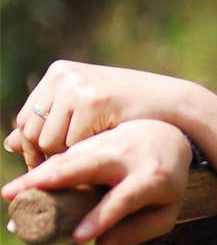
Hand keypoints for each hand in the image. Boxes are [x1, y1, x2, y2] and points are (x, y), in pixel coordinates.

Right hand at [2, 120, 191, 244]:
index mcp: (152, 178)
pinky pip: (66, 152)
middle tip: (20, 198)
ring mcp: (109, 143)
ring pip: (71, 157)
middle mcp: (128, 157)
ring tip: (11, 192)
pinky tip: (24, 181)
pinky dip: (44, 166)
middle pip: (88, 166)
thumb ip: (136, 231)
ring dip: (39, 173)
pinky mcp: (94, 138)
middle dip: (53, 181)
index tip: (78, 238)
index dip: (102, 218)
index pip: (123, 199)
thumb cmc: (166, 184)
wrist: (170, 137)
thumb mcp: (164, 212)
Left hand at [5, 60, 188, 169]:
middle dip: (46, 156)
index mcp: (59, 74)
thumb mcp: (87, 113)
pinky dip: (84, 154)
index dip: (35, 148)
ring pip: (49, 140)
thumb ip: (52, 123)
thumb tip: (10, 143)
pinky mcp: (91, 100)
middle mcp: (63, 76)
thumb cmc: (130, 111)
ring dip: (66, 157)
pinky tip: (103, 150)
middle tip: (68, 171)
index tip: (52, 166)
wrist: (172, 103)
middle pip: (32, 131)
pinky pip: (71, 143)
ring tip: (88, 159)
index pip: (26, 120)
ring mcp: (76, 86)